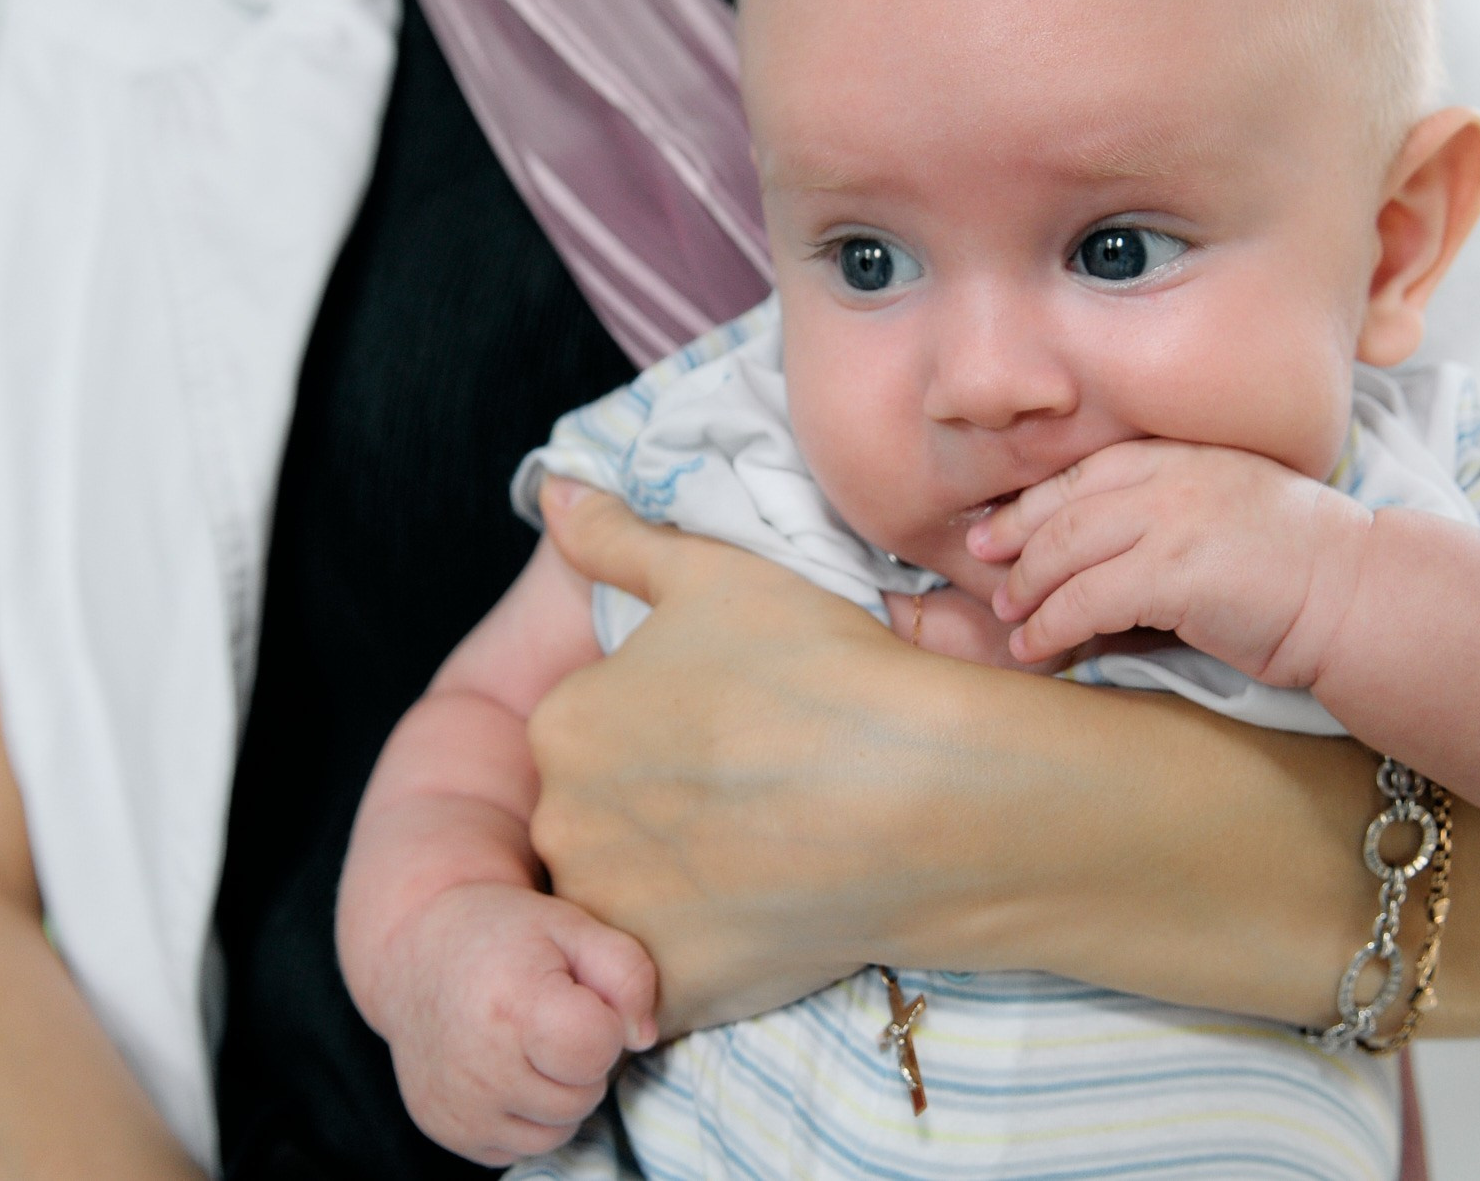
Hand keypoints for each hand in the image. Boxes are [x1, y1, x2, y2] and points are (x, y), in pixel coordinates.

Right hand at [375, 882, 655, 1166]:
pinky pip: (519, 1148)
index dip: (603, 1022)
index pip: (596, 1050)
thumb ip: (627, 973)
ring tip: (530, 1045)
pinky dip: (524, 1116)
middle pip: (582, 1097)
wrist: (419, 952)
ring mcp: (459, 1107)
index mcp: (512, 1006)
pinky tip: (506, 1070)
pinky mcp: (447, 1131)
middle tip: (550, 1018)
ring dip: (558, 1095)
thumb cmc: (506, 936)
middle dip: (582, 1061)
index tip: (578, 997)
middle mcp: (478, 1067)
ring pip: (556, 1132)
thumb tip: (641, 1038)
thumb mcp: (572, 926)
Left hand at [531, 479, 1402, 1032]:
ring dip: (684, 886)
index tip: (740, 733)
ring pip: (634, 899)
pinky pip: (670, 978)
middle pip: (603, 819)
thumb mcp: (713, 573)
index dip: (669, 734)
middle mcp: (563, 821)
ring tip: (777, 853)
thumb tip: (556, 490)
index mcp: (563, 722)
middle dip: (664, 811)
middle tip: (763, 794)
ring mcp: (614, 914)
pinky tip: (778, 912)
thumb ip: (617, 538)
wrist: (923, 792)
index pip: (593, 736)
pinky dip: (713, 955)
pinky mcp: (669, 989)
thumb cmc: (823, 667)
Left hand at [970, 439, 1372, 685]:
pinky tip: (1036, 645)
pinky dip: (1051, 625)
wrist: (1358, 592)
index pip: (1083, 471)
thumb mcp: (1225, 503)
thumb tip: (1097, 541)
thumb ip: (1166, 503)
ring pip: (1065, 553)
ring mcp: (1171, 521)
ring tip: (1009, 617)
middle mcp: (1169, 476)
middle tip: (985, 571)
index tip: (993, 528)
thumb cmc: (1296, 559)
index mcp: (1180, 453)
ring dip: (1027, 591)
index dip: (1029, 503)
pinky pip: (1087, 599)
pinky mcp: (1174, 574)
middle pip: (1062, 509)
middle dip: (1013, 542)